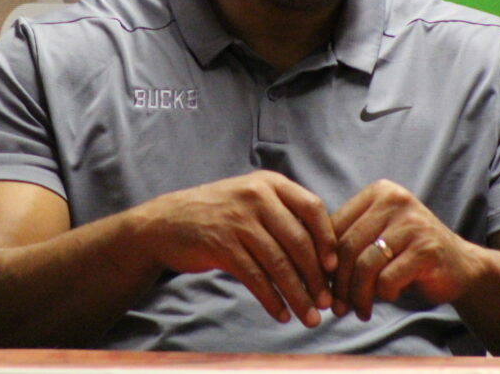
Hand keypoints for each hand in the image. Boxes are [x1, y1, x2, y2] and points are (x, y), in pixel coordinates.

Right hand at [134, 171, 337, 326]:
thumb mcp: (251, 199)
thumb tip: (324, 252)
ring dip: (297, 295)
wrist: (166, 222)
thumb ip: (283, 214)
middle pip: (298, 240)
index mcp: (270, 183)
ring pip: (278, 263)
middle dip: (316, 277)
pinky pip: (255, 277)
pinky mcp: (221, 244)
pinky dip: (271, 300)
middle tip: (326, 302)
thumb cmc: (218, 214)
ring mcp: (237, 220)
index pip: (312, 207)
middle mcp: (256, 196)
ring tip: (308, 317)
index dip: (327, 239)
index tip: (332, 266)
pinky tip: (280, 314)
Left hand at [330, 179, 483, 319]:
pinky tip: (388, 298)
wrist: (461, 265)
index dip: (323, 260)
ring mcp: (413, 222)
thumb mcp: (376, 237)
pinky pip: (388, 278)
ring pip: (365, 264)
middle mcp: (395, 200)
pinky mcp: (427, 248)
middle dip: (338, 283)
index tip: (321, 286)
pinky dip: (383, 294)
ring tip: (358, 310)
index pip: (335, 226)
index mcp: (378, 192)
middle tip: (336, 307)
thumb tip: (307, 269)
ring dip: (358, 295)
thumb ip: (348, 242)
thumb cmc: (408, 255)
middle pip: (348, 246)